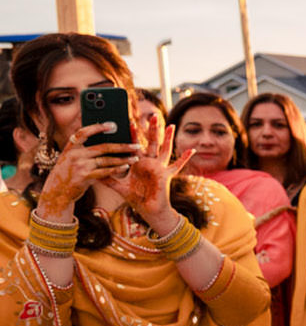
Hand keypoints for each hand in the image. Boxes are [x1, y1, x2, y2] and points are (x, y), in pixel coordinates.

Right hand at [38, 125, 134, 213]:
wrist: (56, 192)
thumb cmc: (67, 174)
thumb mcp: (69, 159)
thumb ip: (82, 151)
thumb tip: (105, 141)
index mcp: (70, 148)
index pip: (83, 132)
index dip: (97, 127)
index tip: (112, 124)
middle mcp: (74, 154)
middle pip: (102, 147)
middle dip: (122, 146)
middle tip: (136, 145)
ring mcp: (79, 166)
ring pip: (106, 159)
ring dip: (123, 159)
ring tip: (136, 157)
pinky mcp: (84, 177)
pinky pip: (105, 171)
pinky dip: (116, 169)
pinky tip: (126, 167)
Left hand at [115, 111, 182, 229]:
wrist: (148, 210)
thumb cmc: (136, 197)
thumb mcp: (118, 186)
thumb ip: (107, 178)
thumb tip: (92, 172)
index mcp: (139, 163)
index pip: (136, 144)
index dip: (133, 134)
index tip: (129, 121)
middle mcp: (151, 163)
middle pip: (152, 142)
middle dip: (153, 129)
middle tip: (153, 115)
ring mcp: (160, 168)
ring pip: (165, 149)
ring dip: (168, 138)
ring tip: (172, 125)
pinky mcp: (166, 175)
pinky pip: (177, 166)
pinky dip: (185, 158)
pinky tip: (192, 150)